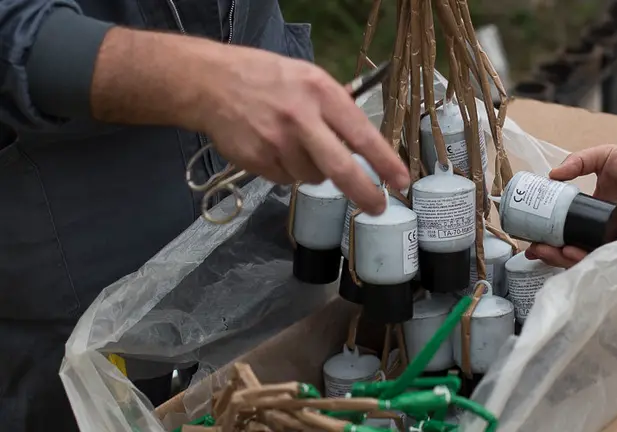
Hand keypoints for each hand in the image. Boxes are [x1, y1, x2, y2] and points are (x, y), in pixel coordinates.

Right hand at [198, 47, 408, 213]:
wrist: (210, 83)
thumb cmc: (266, 78)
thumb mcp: (307, 78)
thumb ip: (335, 107)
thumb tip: (363, 143)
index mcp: (319, 93)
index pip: (361, 134)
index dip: (384, 161)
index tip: (402, 180)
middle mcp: (300, 119)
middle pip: (340, 169)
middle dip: (364, 193)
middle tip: (378, 207)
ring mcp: (277, 144)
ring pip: (312, 177)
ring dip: (312, 169)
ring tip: (294, 143)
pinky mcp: (257, 161)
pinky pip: (286, 179)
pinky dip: (287, 170)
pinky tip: (274, 147)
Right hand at [526, 144, 616, 267]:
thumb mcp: (601, 157)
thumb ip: (577, 163)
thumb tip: (551, 175)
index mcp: (592, 211)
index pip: (566, 229)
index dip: (547, 235)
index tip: (529, 236)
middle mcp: (601, 228)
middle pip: (571, 247)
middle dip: (550, 252)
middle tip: (534, 249)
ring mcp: (615, 237)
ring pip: (586, 256)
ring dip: (564, 258)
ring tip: (549, 252)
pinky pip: (606, 255)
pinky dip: (588, 256)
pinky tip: (572, 251)